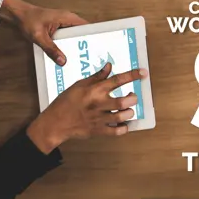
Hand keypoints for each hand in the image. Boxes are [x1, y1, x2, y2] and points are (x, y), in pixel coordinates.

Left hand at [0, 0, 85, 64]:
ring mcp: (64, 23)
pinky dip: (68, 45)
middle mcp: (69, 19)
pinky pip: (68, 37)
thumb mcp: (39, 36)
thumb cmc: (27, 20)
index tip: (97, 48)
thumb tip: (63, 61)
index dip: (93, 37)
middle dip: (85, 45)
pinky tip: (66, 54)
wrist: (17, 14)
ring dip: (76, 46)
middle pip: (83, 33)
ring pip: (75, 36)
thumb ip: (51, 49)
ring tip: (79, 58)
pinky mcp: (59, 28)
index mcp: (68, 18)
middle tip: (88, 58)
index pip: (87, 27)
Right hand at [26, 64, 146, 152]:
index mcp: (94, 91)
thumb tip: (109, 66)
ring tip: (128, 110)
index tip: (143, 73)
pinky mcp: (98, 131)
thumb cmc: (65, 102)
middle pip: (124, 102)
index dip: (132, 75)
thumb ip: (97, 77)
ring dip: (129, 113)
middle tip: (132, 97)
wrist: (55, 123)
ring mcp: (99, 119)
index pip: (117, 80)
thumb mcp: (79, 85)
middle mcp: (98, 104)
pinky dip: (124, 128)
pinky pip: (117, 132)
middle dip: (133, 99)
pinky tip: (123, 123)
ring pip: (123, 117)